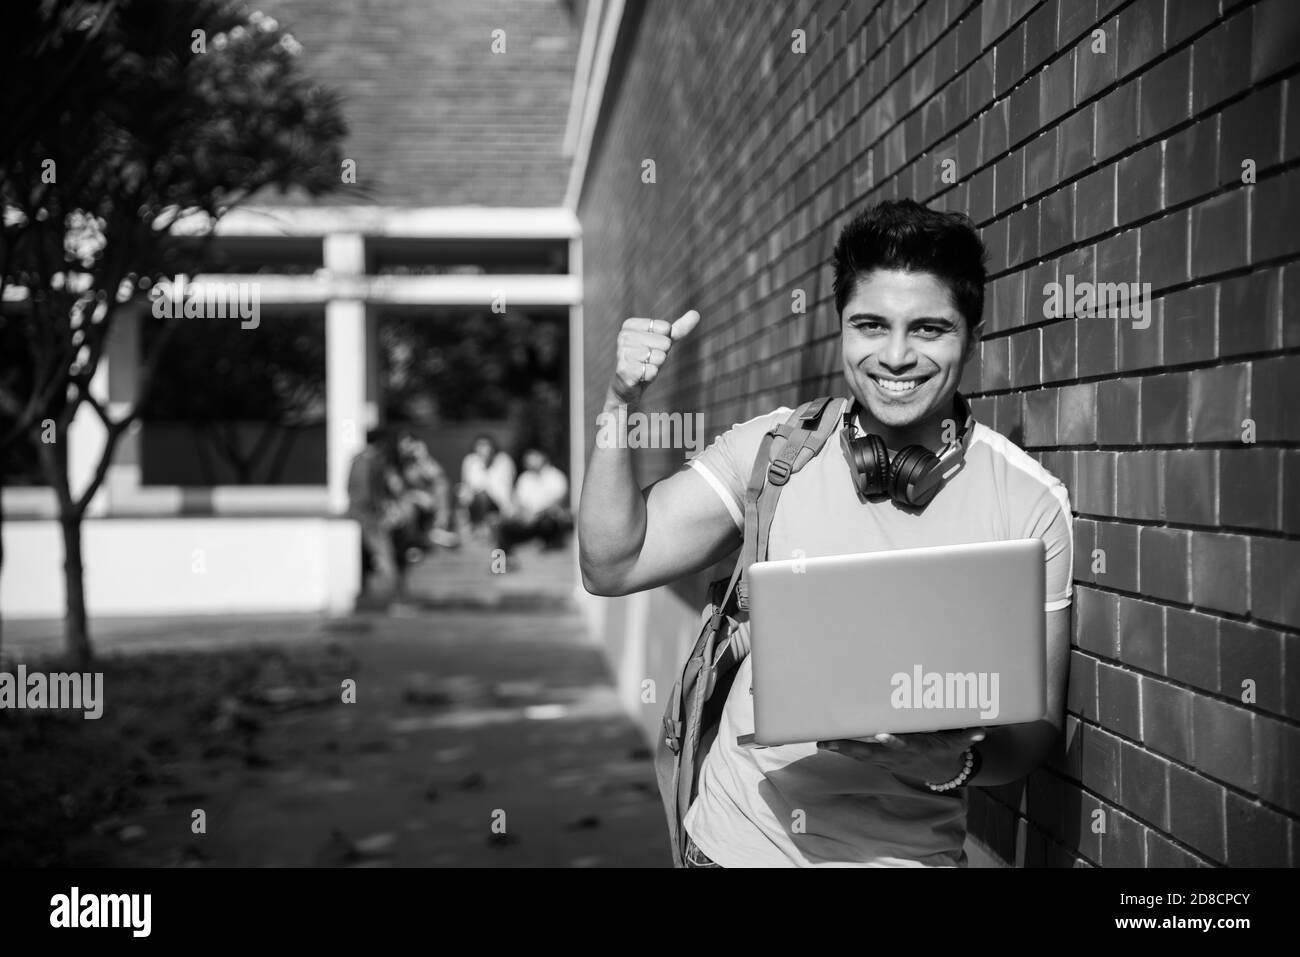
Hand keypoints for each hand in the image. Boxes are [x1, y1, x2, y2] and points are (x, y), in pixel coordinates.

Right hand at [610, 310, 699, 402]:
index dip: (665, 341)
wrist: (629, 385)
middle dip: (661, 354)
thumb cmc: (647, 359)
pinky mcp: (624, 370)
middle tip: (648, 360)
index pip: (666, 328)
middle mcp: (623, 336)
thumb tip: (696, 313)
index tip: (652, 347)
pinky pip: (652, 372)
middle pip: (664, 343)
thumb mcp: (664, 342)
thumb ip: (679, 328)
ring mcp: (622, 353)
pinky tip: (640, 376)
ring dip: (656, 366)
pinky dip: (651, 376)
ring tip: (643, 367)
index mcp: (630, 325)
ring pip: (659, 357)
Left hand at [816, 728, 985, 787]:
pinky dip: (842, 749)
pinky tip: (825, 742)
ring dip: (840, 749)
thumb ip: (967, 736)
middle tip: (830, 742)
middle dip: (850, 748)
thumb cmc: (945, 750)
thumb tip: (982, 729)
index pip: (903, 745)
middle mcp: (896, 756)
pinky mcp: (879, 759)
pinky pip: (858, 754)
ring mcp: (885, 760)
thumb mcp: (958, 743)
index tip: (882, 735)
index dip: (893, 742)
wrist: (938, 773)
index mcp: (914, 749)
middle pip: (871, 752)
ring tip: (821, 742)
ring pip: (860, 755)